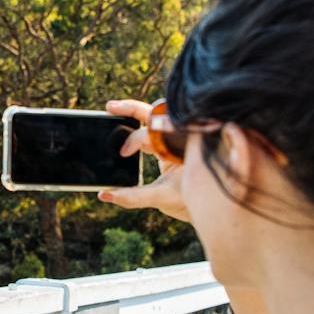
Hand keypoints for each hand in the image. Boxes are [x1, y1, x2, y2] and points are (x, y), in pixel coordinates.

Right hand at [97, 98, 190, 223]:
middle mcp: (179, 139)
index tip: (123, 153)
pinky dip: (134, 128)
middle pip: (154, 114)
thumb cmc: (190, 201)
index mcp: (183, 145)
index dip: (135, 139)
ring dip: (131, 113)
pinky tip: (120, 124)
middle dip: (131, 108)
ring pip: (151, 119)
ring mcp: (172, 141)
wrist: (207, 207)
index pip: (154, 132)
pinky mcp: (166, 147)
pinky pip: (149, 132)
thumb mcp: (162, 197)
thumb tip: (105, 195)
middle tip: (110, 107)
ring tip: (112, 108)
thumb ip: (133, 197)